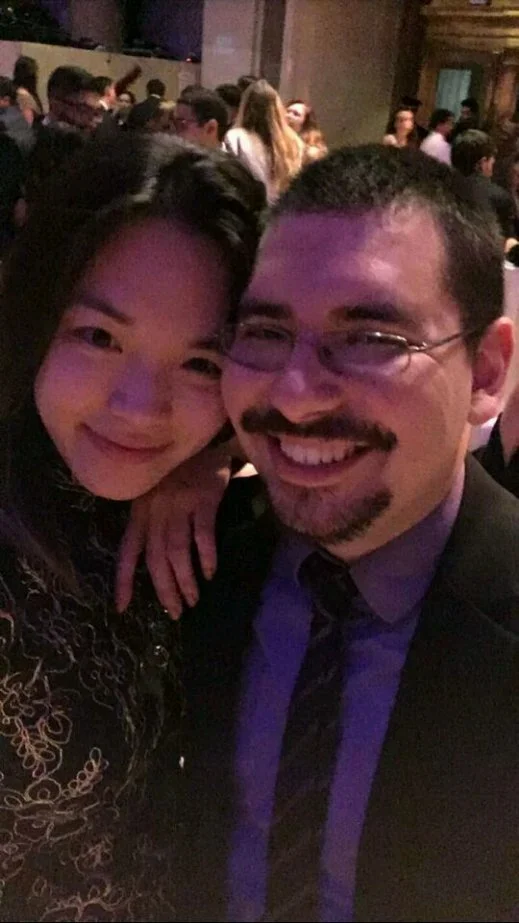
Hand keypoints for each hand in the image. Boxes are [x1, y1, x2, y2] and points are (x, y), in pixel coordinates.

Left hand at [116, 450, 231, 617]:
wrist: (206, 440)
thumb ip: (152, 520)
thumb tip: (155, 560)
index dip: (123, 580)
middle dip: (164, 589)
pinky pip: (202, 534)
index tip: (122, 608)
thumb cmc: (181, 470)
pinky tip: (210, 572)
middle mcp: (155, 510)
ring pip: (176, 551)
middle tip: (175, 612)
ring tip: (193, 600)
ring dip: (185, 580)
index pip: (127, 551)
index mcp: (140, 511)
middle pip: (155, 559)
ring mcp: (179, 503)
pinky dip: (206, 556)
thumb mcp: (156, 493)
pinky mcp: (203, 498)